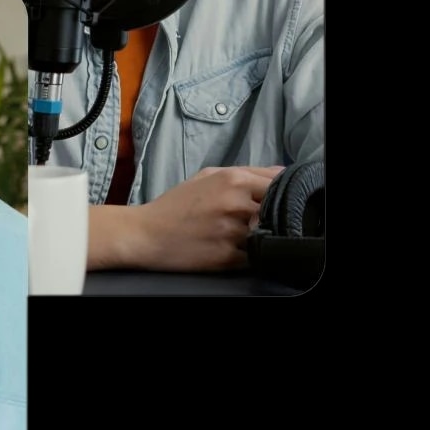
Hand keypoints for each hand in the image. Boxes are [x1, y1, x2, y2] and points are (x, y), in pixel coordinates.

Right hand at [122, 165, 278, 270]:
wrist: (145, 235)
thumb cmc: (177, 205)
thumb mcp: (209, 176)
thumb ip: (248, 171)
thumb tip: (283, 173)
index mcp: (233, 179)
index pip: (279, 185)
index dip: (281, 194)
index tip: (276, 201)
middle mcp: (235, 203)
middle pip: (277, 210)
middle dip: (274, 216)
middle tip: (262, 221)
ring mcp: (232, 232)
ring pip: (268, 235)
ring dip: (263, 237)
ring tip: (245, 236)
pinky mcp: (226, 257)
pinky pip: (254, 258)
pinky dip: (251, 256)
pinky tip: (236, 251)